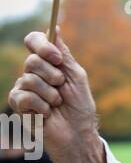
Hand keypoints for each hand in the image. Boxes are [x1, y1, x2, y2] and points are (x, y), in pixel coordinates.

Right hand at [7, 31, 105, 162]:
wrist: (78, 135)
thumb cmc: (80, 108)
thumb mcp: (76, 77)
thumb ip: (63, 55)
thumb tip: (54, 27)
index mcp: (48, 63)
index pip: (34, 41)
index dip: (42, 44)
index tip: (56, 57)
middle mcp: (33, 72)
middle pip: (32, 60)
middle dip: (52, 75)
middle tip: (61, 88)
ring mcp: (24, 88)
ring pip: (29, 79)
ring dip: (49, 95)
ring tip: (56, 105)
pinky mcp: (18, 105)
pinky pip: (23, 96)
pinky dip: (40, 106)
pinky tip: (46, 114)